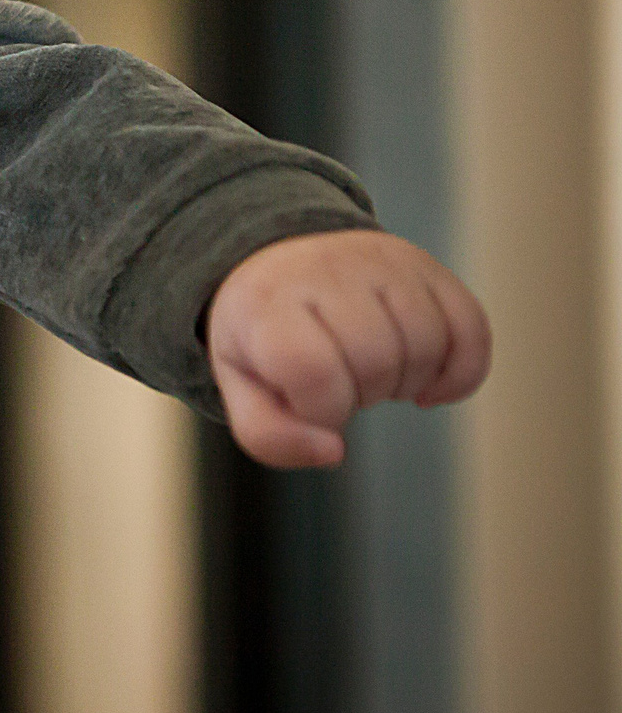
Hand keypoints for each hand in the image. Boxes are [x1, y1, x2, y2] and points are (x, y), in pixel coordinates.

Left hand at [208, 229, 490, 467]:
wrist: (280, 264)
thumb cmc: (264, 337)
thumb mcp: (240, 387)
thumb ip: (269, 435)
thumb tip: (333, 450)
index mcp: (270, 304)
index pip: (315, 371)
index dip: (323, 410)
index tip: (310, 404)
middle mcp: (327, 271)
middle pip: (378, 360)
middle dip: (364, 394)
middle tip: (341, 383)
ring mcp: (382, 262)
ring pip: (428, 343)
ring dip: (408, 381)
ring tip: (373, 374)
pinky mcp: (426, 267)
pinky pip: (472, 329)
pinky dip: (462, 373)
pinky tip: (429, 385)